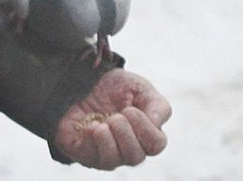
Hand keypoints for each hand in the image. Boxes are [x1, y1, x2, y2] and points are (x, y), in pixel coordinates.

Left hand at [51, 69, 170, 168]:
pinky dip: (93, 141)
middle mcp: (127, 147)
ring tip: (104, 123)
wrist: (85, 81)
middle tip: (116, 117)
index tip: (131, 109)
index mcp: (145, 133)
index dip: (146, 129)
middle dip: (126, 135)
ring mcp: (106, 152)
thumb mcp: (140, 87)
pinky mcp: (85, 152)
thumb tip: (158, 124)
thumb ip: (157, 104)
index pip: (156, 144)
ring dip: (110, 140)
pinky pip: (92, 157)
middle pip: (136, 158)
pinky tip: (92, 126)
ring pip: (114, 161)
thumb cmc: (116, 88)